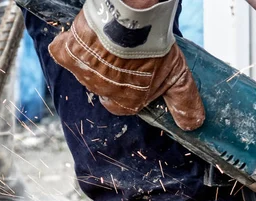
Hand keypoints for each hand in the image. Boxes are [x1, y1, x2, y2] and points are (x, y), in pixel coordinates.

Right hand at [48, 0, 204, 130]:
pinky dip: (69, 46)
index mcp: (124, 102)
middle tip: (125, 53)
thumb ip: (183, 102)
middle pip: (104, 87)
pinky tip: (84, 37)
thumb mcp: (178, 77)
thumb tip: (192, 125)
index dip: (130, 89)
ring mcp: (82, 73)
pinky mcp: (68, 53)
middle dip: (113, 73)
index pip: (123, 104)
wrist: (131, 21)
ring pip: (85, 69)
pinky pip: (63, 53)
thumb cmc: (154, 48)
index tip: (137, 74)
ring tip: (110, 40)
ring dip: (95, 58)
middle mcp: (101, 92)